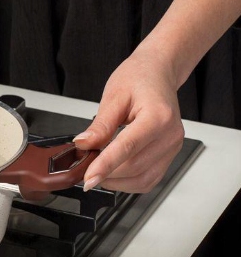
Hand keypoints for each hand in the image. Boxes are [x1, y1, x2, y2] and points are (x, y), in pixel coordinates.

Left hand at [73, 42, 184, 193]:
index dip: (105, 166)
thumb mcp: (114, 96)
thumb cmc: (139, 78)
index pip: (128, 147)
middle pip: (134, 167)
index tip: (88, 178)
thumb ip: (100, 125)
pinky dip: (128, 183)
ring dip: (116, 182)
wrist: (157, 74)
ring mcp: (172, 147)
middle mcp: (170, 135)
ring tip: (97, 171)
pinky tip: (113, 173)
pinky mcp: (169, 156)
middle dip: (106, 174)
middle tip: (84, 169)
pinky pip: (149, 180)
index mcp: (158, 116)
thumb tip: (84, 145)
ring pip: (143, 180)